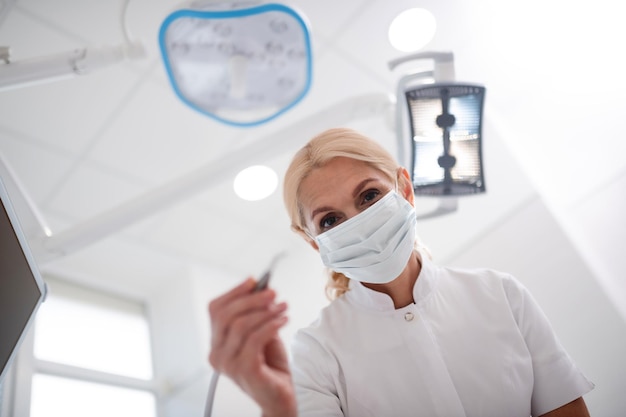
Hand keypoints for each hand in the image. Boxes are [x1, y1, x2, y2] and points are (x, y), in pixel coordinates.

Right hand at [208, 278, 296, 416]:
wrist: (282, 394)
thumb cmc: (271, 364)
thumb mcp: (261, 331)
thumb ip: (256, 312)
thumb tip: (258, 286)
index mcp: (216, 344)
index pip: (215, 310)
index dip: (234, 292)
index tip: (254, 281)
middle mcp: (217, 354)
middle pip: (226, 315)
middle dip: (252, 299)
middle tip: (273, 293)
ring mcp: (228, 364)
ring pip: (241, 325)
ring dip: (265, 311)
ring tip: (283, 307)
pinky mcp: (244, 370)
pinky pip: (255, 339)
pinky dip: (271, 325)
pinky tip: (284, 320)